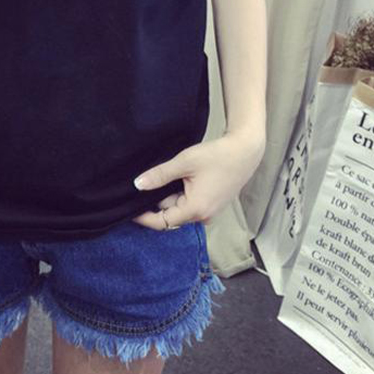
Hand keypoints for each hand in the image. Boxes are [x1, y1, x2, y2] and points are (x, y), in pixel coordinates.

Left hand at [130, 131, 265, 230]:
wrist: (245, 151)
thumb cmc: (216, 156)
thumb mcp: (184, 162)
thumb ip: (160, 175)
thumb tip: (137, 185)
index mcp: (195, 210)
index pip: (162, 222)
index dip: (144, 217)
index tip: (129, 209)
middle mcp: (203, 216)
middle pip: (170, 214)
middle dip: (157, 200)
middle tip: (149, 180)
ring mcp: (209, 211)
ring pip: (179, 207)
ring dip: (170, 194)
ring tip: (167, 174)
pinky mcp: (212, 204)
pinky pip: (190, 203)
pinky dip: (180, 193)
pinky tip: (180, 177)